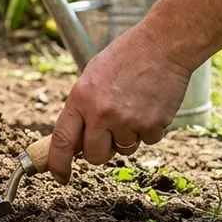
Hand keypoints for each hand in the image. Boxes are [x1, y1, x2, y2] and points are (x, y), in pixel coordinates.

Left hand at [47, 22, 192, 183]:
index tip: (60, 177)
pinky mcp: (153, 125)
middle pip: (94, 156)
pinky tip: (150, 105)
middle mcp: (101, 113)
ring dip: (128, 137)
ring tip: (133, 107)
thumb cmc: (125, 58)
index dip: (58, 164)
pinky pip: (148, 142)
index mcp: (80, 98)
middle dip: (100, 152)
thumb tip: (77, 143)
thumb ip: (83, 108)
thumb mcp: (92, 78)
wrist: (162, 45)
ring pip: (124, 150)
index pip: (62, 141)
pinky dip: (149, 130)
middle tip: (108, 134)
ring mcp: (128, 120)